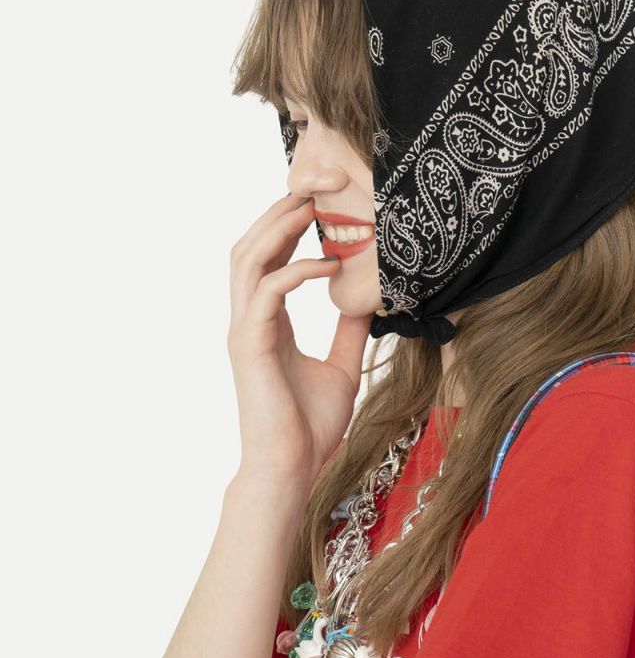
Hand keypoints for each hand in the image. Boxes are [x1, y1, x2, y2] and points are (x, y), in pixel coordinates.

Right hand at [226, 193, 373, 493]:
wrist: (291, 470)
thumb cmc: (310, 429)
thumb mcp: (341, 368)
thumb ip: (348, 334)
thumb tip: (366, 304)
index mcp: (268, 323)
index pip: (270, 259)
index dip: (290, 227)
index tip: (322, 204)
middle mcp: (250, 321)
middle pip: (251, 246)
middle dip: (279, 212)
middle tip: (315, 187)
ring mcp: (245, 331)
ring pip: (248, 259)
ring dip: (278, 228)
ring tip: (313, 209)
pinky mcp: (251, 346)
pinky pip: (267, 292)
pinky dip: (295, 271)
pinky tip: (327, 263)